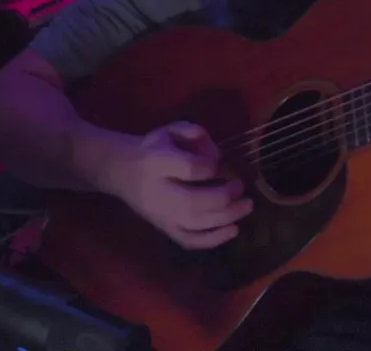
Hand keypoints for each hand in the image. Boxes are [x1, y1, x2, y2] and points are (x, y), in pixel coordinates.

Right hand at [111, 121, 253, 248]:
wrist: (123, 171)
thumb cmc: (156, 149)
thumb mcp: (172, 130)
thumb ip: (194, 133)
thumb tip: (217, 154)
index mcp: (158, 162)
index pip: (190, 168)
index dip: (211, 166)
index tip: (220, 162)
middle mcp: (159, 193)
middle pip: (193, 202)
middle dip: (225, 196)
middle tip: (241, 185)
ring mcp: (161, 215)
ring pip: (195, 224)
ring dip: (227, 217)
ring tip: (246, 205)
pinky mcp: (165, 229)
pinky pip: (189, 241)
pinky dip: (213, 240)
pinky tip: (234, 230)